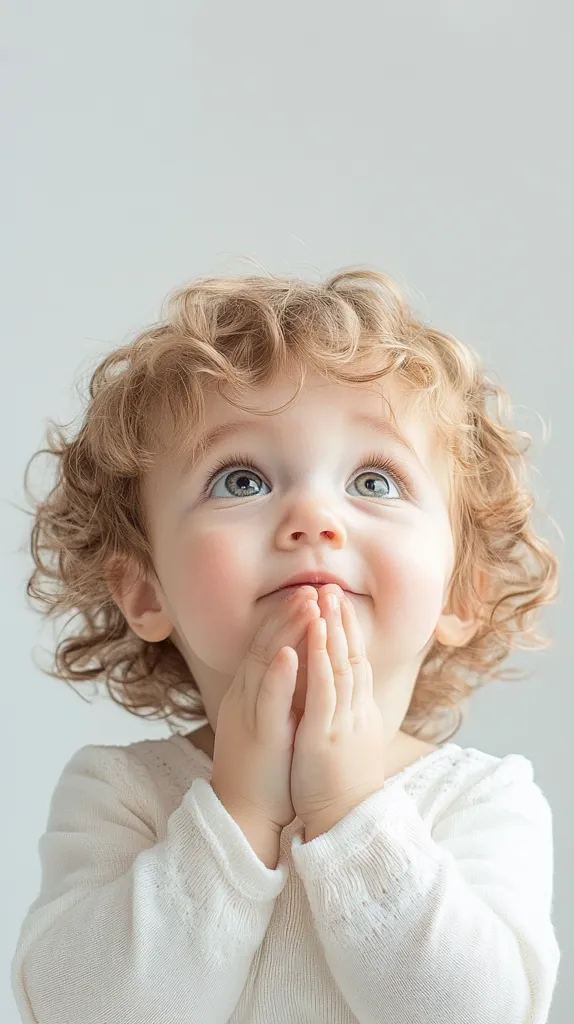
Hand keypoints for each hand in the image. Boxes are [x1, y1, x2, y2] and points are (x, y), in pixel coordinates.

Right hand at [211, 584, 319, 834]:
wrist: (246, 814)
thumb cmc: (265, 769)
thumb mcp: (272, 721)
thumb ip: (281, 693)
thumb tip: (300, 667)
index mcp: (251, 693)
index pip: (268, 645)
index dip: (286, 618)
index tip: (308, 594)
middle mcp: (246, 696)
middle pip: (266, 644)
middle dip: (288, 614)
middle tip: (311, 587)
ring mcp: (250, 713)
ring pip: (266, 663)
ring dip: (286, 631)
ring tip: (305, 603)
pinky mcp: (259, 735)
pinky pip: (267, 700)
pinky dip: (279, 675)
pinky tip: (291, 653)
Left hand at [290, 584, 387, 839]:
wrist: (346, 823)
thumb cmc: (344, 788)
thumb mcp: (350, 744)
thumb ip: (350, 718)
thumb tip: (349, 701)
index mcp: (359, 714)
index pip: (357, 665)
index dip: (350, 634)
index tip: (341, 607)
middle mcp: (356, 711)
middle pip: (353, 656)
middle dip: (343, 621)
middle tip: (335, 588)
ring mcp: (343, 720)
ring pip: (341, 665)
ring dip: (333, 629)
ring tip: (325, 598)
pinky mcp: (326, 733)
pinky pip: (324, 688)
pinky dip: (320, 658)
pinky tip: (315, 634)